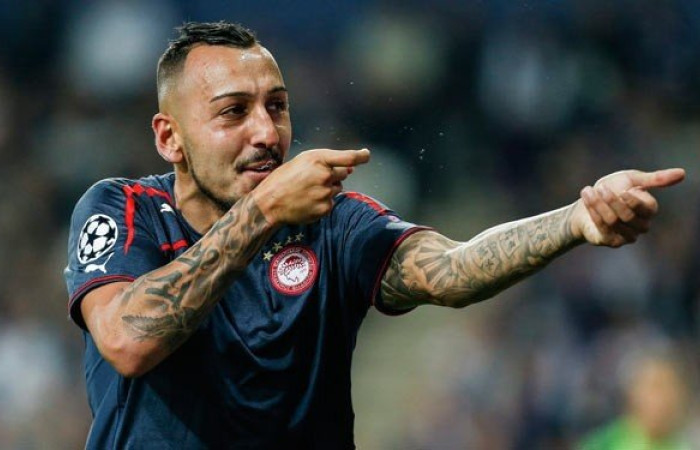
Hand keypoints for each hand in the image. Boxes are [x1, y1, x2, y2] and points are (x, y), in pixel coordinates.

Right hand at [251, 148, 370, 224]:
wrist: (270, 203)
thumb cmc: (284, 179)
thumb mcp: (302, 161)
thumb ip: (325, 162)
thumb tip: (350, 169)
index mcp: (318, 159)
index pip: (348, 157)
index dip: (360, 156)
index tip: (366, 155)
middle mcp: (324, 175)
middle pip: (343, 174)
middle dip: (334, 175)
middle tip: (313, 179)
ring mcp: (326, 193)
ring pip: (337, 189)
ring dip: (327, 189)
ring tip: (307, 191)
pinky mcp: (325, 208)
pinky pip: (331, 203)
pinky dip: (322, 203)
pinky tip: (307, 201)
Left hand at [571, 168, 684, 246]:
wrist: (588, 201)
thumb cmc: (613, 188)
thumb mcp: (633, 179)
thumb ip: (655, 179)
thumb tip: (683, 173)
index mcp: (649, 210)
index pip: (648, 207)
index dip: (634, 199)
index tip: (622, 189)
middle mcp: (641, 225)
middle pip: (628, 216)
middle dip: (612, 200)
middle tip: (600, 187)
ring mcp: (628, 235)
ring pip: (613, 221)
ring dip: (599, 204)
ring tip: (588, 190)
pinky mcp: (612, 241)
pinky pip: (603, 227)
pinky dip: (593, 211)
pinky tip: (586, 199)